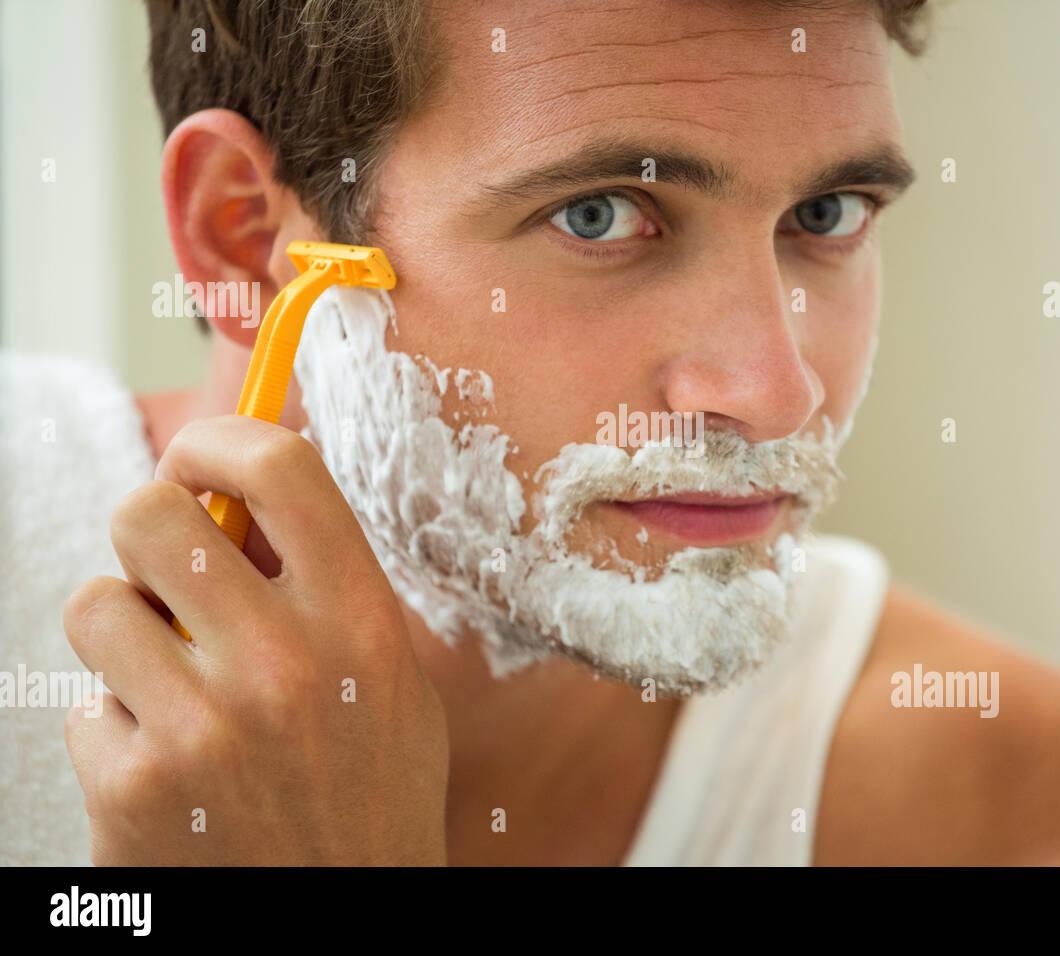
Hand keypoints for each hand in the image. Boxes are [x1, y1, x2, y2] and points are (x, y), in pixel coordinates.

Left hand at [63, 416, 447, 864]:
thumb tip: (235, 503)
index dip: (221, 440)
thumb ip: (327, 587)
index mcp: (360, 622)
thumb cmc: (370, 787)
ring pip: (96, 605)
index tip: (200, 462)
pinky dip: (116, 728)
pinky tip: (170, 769)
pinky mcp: (133, 789)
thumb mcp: (392, 676)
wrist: (342, 916)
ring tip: (173, 684)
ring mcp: (200, 728)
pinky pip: (84, 706)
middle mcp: (282, 665)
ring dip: (126, 635)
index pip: (279, 469)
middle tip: (173, 574)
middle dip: (150, 533)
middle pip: (150, 515)